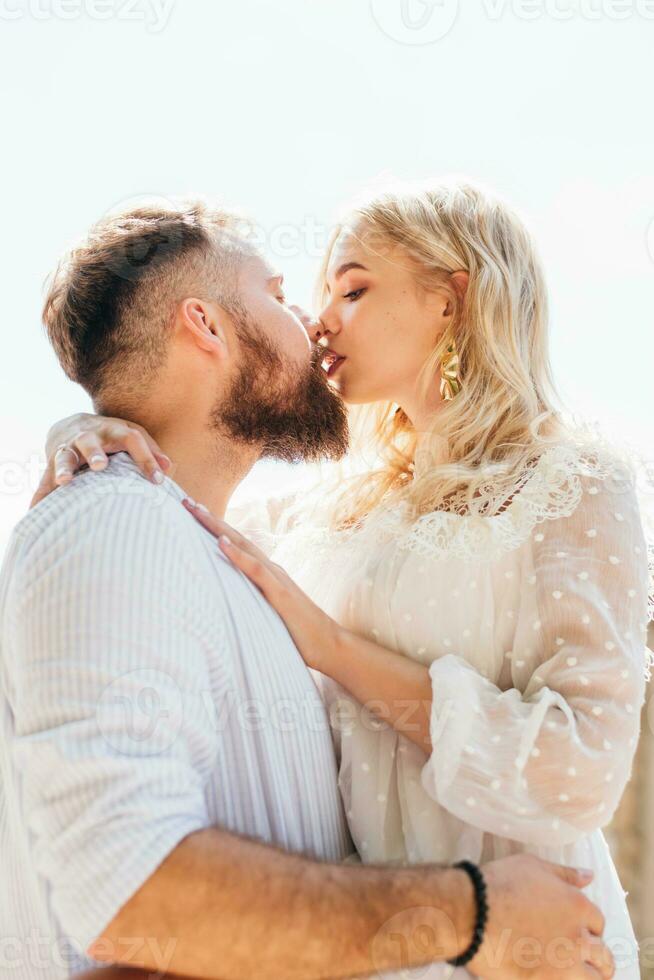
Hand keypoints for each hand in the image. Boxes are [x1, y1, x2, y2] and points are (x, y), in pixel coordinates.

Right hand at [31, 413, 171, 507]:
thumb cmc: (112, 436)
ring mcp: (68, 449)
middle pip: (91, 442)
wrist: (72, 425)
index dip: (146, 459)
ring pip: (64, 457)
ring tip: (64, 481)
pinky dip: (40, 496)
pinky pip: (44, 481)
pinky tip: (35, 511)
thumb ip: (151, 450)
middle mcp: (89, 437)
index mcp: (113, 430)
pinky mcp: (51, 464)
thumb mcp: (133, 434)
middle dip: (94, 453)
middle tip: (99, 466)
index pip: (133, 440)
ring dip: (64, 468)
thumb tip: (168, 468)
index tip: (158, 480)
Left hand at [183, 499, 342, 673]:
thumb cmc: (299, 633)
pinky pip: (256, 570)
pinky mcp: (281, 593)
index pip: (237, 545)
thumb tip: (229, 603)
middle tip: (186, 501)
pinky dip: (237, 555)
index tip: (193, 513)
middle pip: (236, 538)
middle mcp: (271, 569)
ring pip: (243, 546)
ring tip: (197, 512)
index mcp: (267, 573)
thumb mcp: (268, 614)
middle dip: (210, 520)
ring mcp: (277, 578)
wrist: (330, 645)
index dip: (215, 529)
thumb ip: (253, 602)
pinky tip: (221, 543)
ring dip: (218, 528)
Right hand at [469, 855, 613, 977]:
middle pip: (603, 955)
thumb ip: (565, 874)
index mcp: (577, 906)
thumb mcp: (533, 866)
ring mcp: (564, 964)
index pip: (597, 922)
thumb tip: (588, 876)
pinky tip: (555, 977)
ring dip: (592, 977)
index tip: (581, 930)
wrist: (474, 914)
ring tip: (579, 976)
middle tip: (590, 961)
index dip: (590, 927)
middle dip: (600, 959)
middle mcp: (578, 937)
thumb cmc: (500, 884)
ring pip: (594, 979)